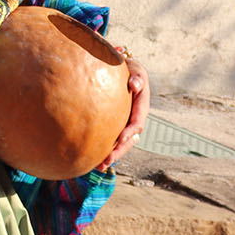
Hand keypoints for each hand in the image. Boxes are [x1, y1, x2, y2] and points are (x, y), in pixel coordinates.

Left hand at [101, 54, 149, 168]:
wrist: (120, 68)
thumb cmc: (126, 67)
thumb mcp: (134, 69)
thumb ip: (136, 76)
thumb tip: (134, 85)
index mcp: (141, 106)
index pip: (137, 123)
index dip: (129, 133)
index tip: (119, 140)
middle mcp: (135, 117)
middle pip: (129, 140)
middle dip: (119, 151)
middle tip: (106, 161)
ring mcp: (125, 122)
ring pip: (121, 143)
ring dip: (112, 155)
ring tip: (99, 167)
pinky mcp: (115, 124)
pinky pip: (110, 138)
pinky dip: (103, 149)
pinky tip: (92, 160)